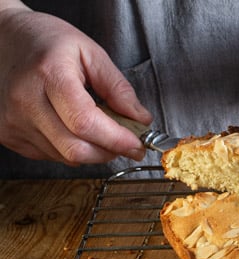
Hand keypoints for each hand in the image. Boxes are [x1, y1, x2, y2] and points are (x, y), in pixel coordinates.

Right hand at [0, 6, 151, 165]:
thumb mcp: (90, 52)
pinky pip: (50, 156)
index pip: (86, 123)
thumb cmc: (45, 41)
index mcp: (49, 76)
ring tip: (102, 131)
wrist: (2, 38)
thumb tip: (140, 119)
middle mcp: (26, 102)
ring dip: (93, 152)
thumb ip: (118, 88)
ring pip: (65, 157)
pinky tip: (75, 130)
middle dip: (110, 152)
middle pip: (76, 149)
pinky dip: (72, 149)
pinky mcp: (8, 134)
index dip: (117, 140)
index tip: (137, 144)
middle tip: (128, 144)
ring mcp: (13, 121)